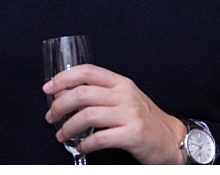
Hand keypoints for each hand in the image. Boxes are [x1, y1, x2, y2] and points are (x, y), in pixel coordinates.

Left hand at [43, 64, 185, 164]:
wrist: (171, 139)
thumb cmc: (145, 120)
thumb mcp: (126, 99)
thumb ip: (102, 94)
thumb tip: (67, 94)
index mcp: (121, 83)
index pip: (88, 71)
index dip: (64, 77)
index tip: (48, 88)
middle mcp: (125, 95)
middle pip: (82, 93)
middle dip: (60, 106)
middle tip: (51, 117)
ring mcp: (130, 114)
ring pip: (87, 115)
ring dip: (68, 128)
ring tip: (62, 135)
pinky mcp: (133, 134)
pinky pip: (100, 138)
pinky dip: (85, 145)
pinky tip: (80, 148)